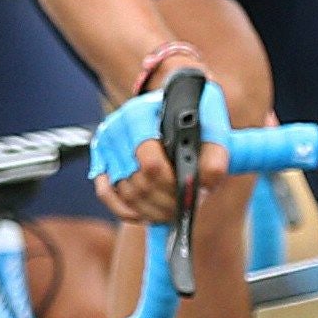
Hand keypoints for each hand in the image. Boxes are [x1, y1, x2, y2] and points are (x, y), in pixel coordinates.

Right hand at [89, 80, 227, 227]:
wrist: (177, 102)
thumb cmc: (196, 117)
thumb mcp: (213, 128)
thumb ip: (216, 157)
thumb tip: (205, 184)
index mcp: (140, 115)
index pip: (151, 165)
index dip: (173, 186)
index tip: (195, 192)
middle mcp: (117, 128)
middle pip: (139, 183)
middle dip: (166, 202)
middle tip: (186, 209)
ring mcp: (106, 144)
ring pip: (126, 192)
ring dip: (152, 210)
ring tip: (174, 212)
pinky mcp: (101, 159)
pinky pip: (107, 195)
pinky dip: (127, 211)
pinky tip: (147, 215)